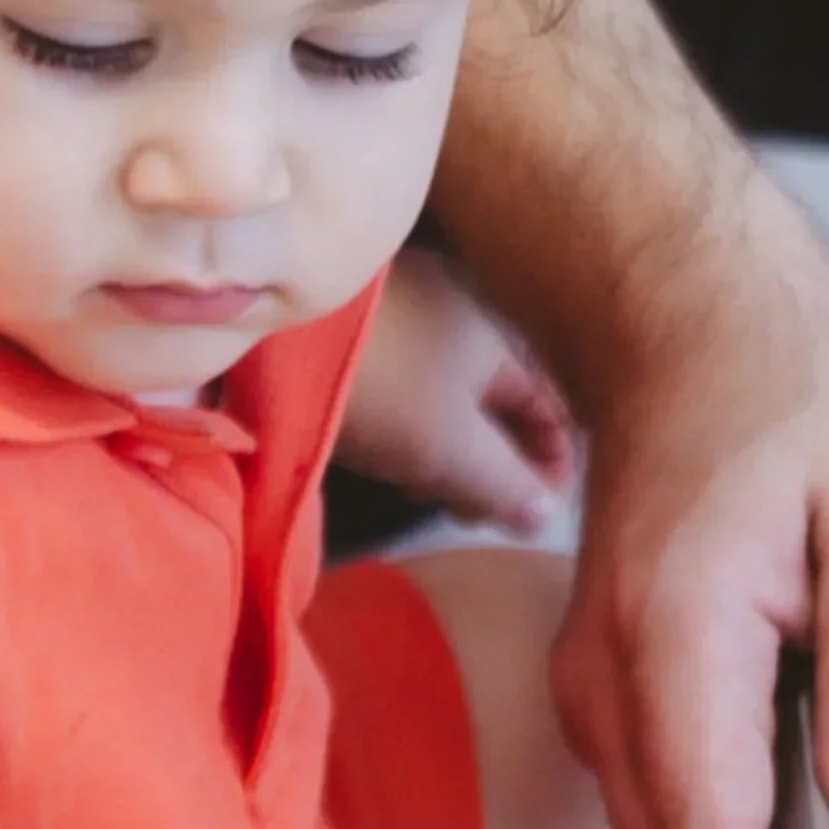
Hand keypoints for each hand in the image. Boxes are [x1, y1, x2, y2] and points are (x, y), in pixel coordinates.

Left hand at [336, 244, 578, 533]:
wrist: (276, 324)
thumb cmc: (382, 385)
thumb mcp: (452, 447)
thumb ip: (505, 484)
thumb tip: (547, 513)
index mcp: (497, 336)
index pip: (547, 404)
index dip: (552, 462)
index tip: (540, 512)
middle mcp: (458, 313)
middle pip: (496, 399)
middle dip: (496, 461)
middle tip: (479, 514)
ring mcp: (403, 314)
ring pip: (447, 392)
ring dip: (449, 447)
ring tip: (432, 492)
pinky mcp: (353, 326)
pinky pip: (404, 383)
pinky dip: (410, 424)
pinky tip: (388, 452)